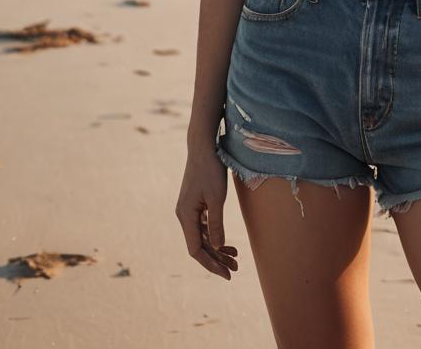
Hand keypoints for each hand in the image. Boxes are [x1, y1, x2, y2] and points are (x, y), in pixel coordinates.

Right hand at [176, 145, 239, 279]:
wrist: (203, 147)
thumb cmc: (211, 169)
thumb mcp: (217, 198)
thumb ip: (216, 223)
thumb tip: (218, 247)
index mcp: (186, 216)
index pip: (196, 250)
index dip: (211, 264)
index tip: (227, 274)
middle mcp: (184, 215)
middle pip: (199, 245)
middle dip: (217, 258)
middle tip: (236, 268)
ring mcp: (189, 209)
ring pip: (202, 236)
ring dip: (217, 248)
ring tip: (235, 257)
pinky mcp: (194, 203)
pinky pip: (203, 226)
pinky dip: (214, 235)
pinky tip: (225, 241)